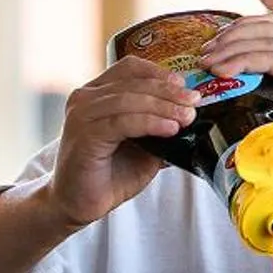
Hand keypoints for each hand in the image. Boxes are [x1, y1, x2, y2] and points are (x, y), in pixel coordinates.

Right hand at [45, 57, 199, 227]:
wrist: (78, 203)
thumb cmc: (109, 174)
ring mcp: (81, 115)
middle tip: (194, 102)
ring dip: (163, 107)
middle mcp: (85, 98)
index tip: (185, 85)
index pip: (130, 68)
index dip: (159, 73)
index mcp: (97, 93)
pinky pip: (122, 122)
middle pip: (133, 83)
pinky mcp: (84, 136)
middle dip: (169, 92)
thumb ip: (161, 127)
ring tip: (187, 117)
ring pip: (129, 100)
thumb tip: (192, 116)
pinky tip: (170, 129)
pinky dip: (150, 123)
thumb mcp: (144, 146)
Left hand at [198, 14, 272, 173]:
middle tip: (201, 56)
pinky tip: (223, 71)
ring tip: (206, 64)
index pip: (263, 27)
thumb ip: (271, 90)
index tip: (210, 49)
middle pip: (258, 28)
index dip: (234, 34)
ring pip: (259, 40)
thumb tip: (234, 96)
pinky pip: (268, 57)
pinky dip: (242, 62)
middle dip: (225, 40)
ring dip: (228, 50)